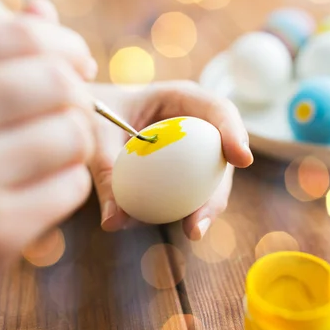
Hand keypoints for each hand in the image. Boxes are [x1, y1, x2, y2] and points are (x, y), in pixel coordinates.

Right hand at [0, 15, 95, 329]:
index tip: (78, 65)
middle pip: (55, 82)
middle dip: (79, 97)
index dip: (64, 46)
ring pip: (70, 134)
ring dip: (76, 145)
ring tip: (54, 157)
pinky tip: (40, 193)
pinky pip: (69, 187)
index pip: (18, 36)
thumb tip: (44, 11)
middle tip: (71, 116)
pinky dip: (67, 186)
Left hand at [88, 81, 253, 239]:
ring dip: (205, 207)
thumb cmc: (94, 113)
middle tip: (204, 217)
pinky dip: (186, 211)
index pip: (218, 110)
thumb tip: (114, 222)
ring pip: (211, 181)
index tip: (242, 159)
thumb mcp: (96, 135)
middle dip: (219, 189)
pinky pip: (191, 193)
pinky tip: (179, 228)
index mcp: (180, 98)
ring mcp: (191, 151)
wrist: (88, 117)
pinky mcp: (182, 173)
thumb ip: (105, 171)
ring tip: (193, 231)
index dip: (235, 132)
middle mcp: (194, 125)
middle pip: (220, 155)